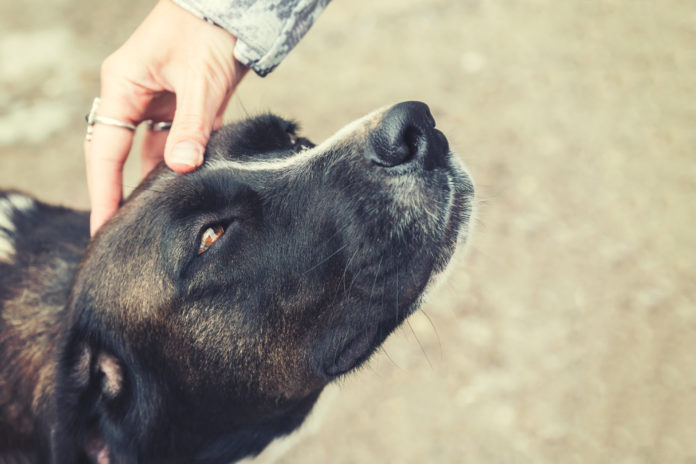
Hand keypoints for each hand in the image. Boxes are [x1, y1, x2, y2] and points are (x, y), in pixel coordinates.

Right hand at [85, 0, 247, 234]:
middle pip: (120, 156)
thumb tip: (180, 170)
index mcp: (122, 87)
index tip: (103, 228)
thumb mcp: (199, 81)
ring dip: (157, 182)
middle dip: (122, 194)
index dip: (103, 192)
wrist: (234, 7)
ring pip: (151, 153)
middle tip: (126, 235)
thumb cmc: (206, 29)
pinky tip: (189, 187)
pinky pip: (179, 142)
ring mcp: (158, 102)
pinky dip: (185, 164)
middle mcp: (134, 97)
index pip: (104, 150)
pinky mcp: (184, 106)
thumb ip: (191, 128)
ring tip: (159, 219)